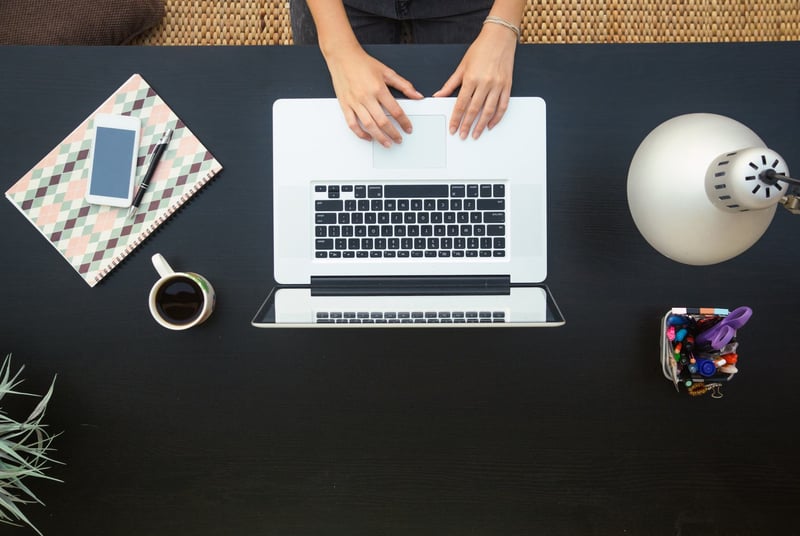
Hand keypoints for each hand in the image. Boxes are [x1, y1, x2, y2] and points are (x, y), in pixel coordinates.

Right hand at [324, 43, 423, 146]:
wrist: (343, 56)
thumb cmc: (363, 63)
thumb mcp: (387, 71)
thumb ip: (404, 85)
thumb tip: (417, 95)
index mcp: (378, 88)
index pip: (395, 110)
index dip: (404, 122)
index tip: (408, 128)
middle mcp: (366, 97)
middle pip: (383, 121)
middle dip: (393, 133)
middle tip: (399, 139)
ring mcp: (355, 102)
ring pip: (369, 126)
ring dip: (379, 137)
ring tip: (387, 143)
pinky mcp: (345, 105)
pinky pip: (352, 124)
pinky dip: (360, 133)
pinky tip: (368, 137)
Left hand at [433, 23, 517, 139]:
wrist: (499, 38)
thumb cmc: (480, 49)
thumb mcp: (462, 66)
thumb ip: (450, 84)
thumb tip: (439, 95)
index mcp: (471, 78)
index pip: (461, 104)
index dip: (456, 119)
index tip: (453, 128)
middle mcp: (485, 83)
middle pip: (473, 110)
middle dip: (467, 125)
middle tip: (463, 135)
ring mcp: (497, 85)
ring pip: (488, 111)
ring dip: (481, 125)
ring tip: (476, 134)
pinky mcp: (507, 86)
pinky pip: (502, 106)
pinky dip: (497, 117)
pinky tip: (491, 124)